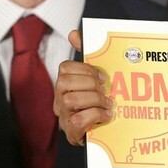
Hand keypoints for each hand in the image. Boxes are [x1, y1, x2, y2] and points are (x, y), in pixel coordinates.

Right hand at [53, 29, 112, 144]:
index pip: (65, 68)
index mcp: (65, 85)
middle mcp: (60, 100)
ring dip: (94, 100)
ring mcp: (64, 117)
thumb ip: (87, 54)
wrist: (107, 132)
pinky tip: (106, 116)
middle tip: (105, 89)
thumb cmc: (99, 102)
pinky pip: (77, 121)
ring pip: (70, 100)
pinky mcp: (72, 134)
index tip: (102, 76)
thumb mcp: (96, 78)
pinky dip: (95, 116)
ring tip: (107, 103)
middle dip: (89, 83)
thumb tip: (74, 33)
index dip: (85, 69)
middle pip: (64, 82)